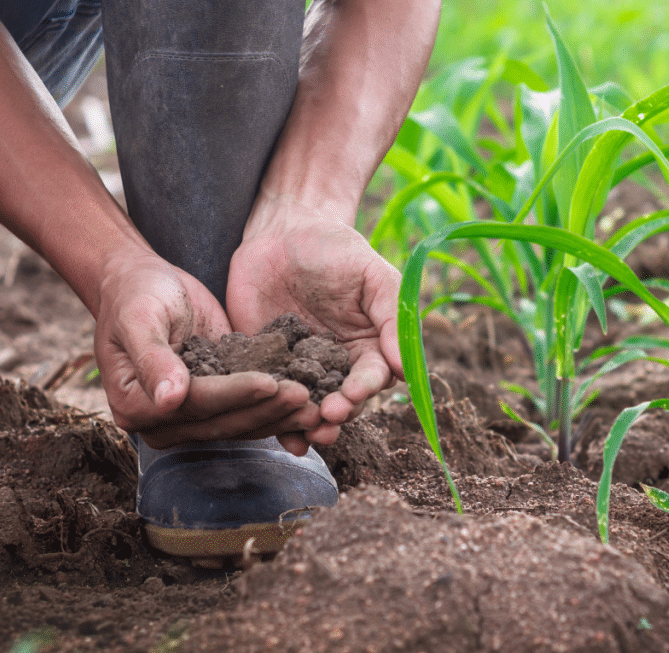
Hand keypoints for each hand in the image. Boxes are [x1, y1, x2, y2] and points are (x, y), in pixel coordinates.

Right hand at [93, 250, 321, 449]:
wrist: (143, 284)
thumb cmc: (136, 294)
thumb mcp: (139, 318)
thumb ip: (153, 358)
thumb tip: (169, 399)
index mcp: (135, 405)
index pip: (195, 404)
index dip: (233, 394)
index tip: (269, 381)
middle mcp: (162, 421)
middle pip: (222, 421)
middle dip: (266, 409)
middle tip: (305, 396)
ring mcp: (190, 418)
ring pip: (240, 424)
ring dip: (278, 416)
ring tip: (314, 405)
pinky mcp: (215, 405)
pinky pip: (248, 412)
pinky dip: (277, 409)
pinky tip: (308, 402)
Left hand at [227, 204, 402, 445]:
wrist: (282, 232)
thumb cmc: (335, 248)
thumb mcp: (371, 273)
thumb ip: (392, 314)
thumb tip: (403, 366)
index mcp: (368, 345)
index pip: (373, 376)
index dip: (365, 388)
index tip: (355, 393)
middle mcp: (337, 365)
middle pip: (343, 401)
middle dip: (338, 413)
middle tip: (328, 417)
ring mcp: (300, 369)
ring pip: (309, 408)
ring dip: (309, 425)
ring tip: (305, 434)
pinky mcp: (265, 367)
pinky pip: (270, 397)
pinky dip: (274, 418)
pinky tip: (279, 437)